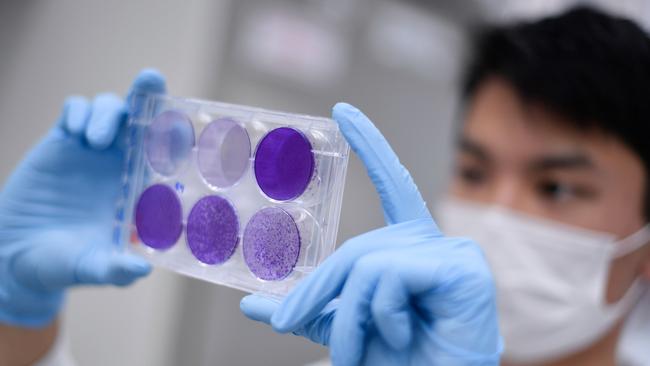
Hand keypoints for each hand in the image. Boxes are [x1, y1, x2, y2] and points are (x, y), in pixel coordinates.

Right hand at [0, 69, 165, 326]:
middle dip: (148, 94)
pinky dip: (79, 112)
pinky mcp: (62, 143)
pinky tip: (75, 133)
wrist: (18, 257)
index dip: (176, 134)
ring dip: (108, 113)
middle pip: (142, 119)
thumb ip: (116, 270)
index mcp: (140, 188)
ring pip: (111, 109)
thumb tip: (140, 270)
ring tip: (94, 141)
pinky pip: (75, 110)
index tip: (185, 119)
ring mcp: (92, 151)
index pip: (166, 154)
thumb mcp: (93, 268)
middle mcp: (122, 164)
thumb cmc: (66, 264)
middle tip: (151, 79)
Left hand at [240, 103, 501, 364]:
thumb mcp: (342, 328)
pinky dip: (379, 314)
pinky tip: (402, 333)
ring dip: (347, 315)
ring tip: (356, 350)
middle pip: (357, 248)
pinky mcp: (464, 270)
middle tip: (289, 322)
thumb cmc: (399, 362)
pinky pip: (390, 275)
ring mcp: (455, 253)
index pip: (390, 184)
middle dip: (317, 291)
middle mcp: (436, 243)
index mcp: (411, 248)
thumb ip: (307, 308)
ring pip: (367, 263)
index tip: (343, 112)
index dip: (370, 145)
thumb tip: (253, 303)